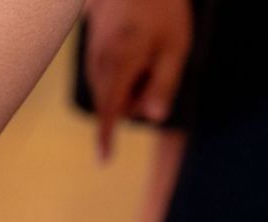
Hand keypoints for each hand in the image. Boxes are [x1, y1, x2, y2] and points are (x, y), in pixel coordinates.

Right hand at [84, 0, 191, 159]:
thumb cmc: (161, 9)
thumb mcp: (175, 46)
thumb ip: (164, 84)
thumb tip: (155, 118)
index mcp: (122, 63)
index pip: (110, 110)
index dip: (107, 136)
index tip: (104, 161)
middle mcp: (100, 64)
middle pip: (115, 104)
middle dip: (135, 100)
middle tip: (157, 70)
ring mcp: (93, 58)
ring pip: (110, 91)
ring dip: (129, 86)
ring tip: (146, 54)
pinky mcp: (91, 53)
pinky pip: (105, 78)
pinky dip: (121, 76)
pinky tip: (134, 51)